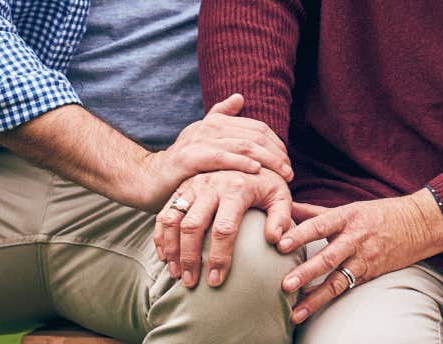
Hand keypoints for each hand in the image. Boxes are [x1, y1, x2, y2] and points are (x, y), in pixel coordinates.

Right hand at [137, 94, 292, 209]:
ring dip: (267, 160)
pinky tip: (256, 171)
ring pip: (243, 145)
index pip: (256, 127)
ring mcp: (198, 141)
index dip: (276, 142)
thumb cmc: (181, 165)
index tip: (287, 159)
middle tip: (289, 170)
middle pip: (254, 135)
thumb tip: (239, 96)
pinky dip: (241, 162)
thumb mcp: (202, 140)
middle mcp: (208, 127)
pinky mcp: (189, 158)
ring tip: (282, 173)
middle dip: (276, 153)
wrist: (147, 179)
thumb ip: (220, 117)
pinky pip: (221, 157)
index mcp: (215, 122)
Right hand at [154, 168, 293, 287]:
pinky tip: (165, 257)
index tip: (216, 280)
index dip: (218, 257)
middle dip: (190, 258)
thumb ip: (281, 218)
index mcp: (236, 188)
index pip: (224, 229)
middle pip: (193, 226)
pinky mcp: (182, 188)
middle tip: (190, 283)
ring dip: (172, 249)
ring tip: (176, 274)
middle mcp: (211, 184)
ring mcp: (193, 185)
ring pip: (173, 220)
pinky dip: (160, 236)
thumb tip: (275, 241)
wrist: (249, 158)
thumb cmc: (266, 184)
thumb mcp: (280, 196)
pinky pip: (164, 213)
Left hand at [275, 192, 442, 323]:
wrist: (418, 224)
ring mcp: (364, 258)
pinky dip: (329, 298)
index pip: (320, 225)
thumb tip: (285, 207)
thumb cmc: (378, 214)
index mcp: (347, 217)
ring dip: (315, 297)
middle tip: (285, 285)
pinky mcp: (370, 273)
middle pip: (328, 257)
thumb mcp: (349, 208)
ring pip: (337, 280)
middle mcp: (355, 239)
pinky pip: (347, 287)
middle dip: (306, 272)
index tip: (280, 243)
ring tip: (296, 312)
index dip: (301, 234)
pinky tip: (313, 309)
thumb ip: (315, 212)